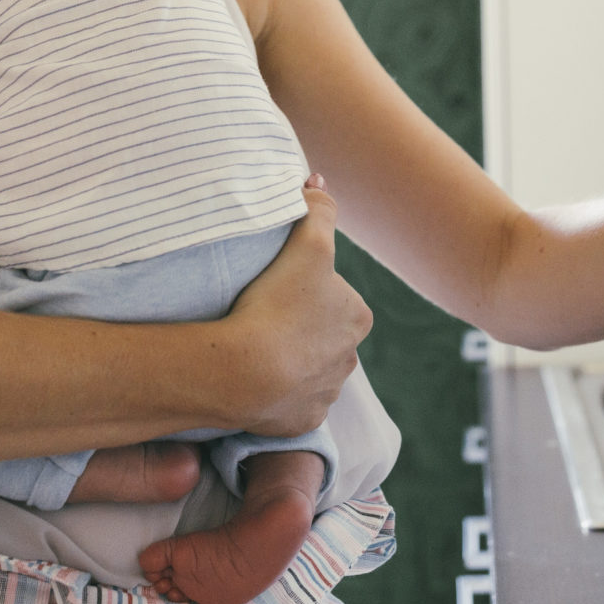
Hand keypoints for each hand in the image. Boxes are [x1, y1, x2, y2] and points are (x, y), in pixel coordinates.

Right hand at [216, 176, 371, 436]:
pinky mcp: (300, 421)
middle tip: (262, 314)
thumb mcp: (307, 242)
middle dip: (299, 326)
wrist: (246, 373)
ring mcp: (324, 393)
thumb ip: (318, 208)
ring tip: (252, 346)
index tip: (279, 287)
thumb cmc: (279, 302)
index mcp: (358, 318)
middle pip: (323, 333)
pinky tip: (252, 378)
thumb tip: (319, 182)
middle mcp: (349, 359)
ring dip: (286, 358)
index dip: (307, 287)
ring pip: (307, 368)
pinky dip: (274, 392)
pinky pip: (288, 401)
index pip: (336, 295)